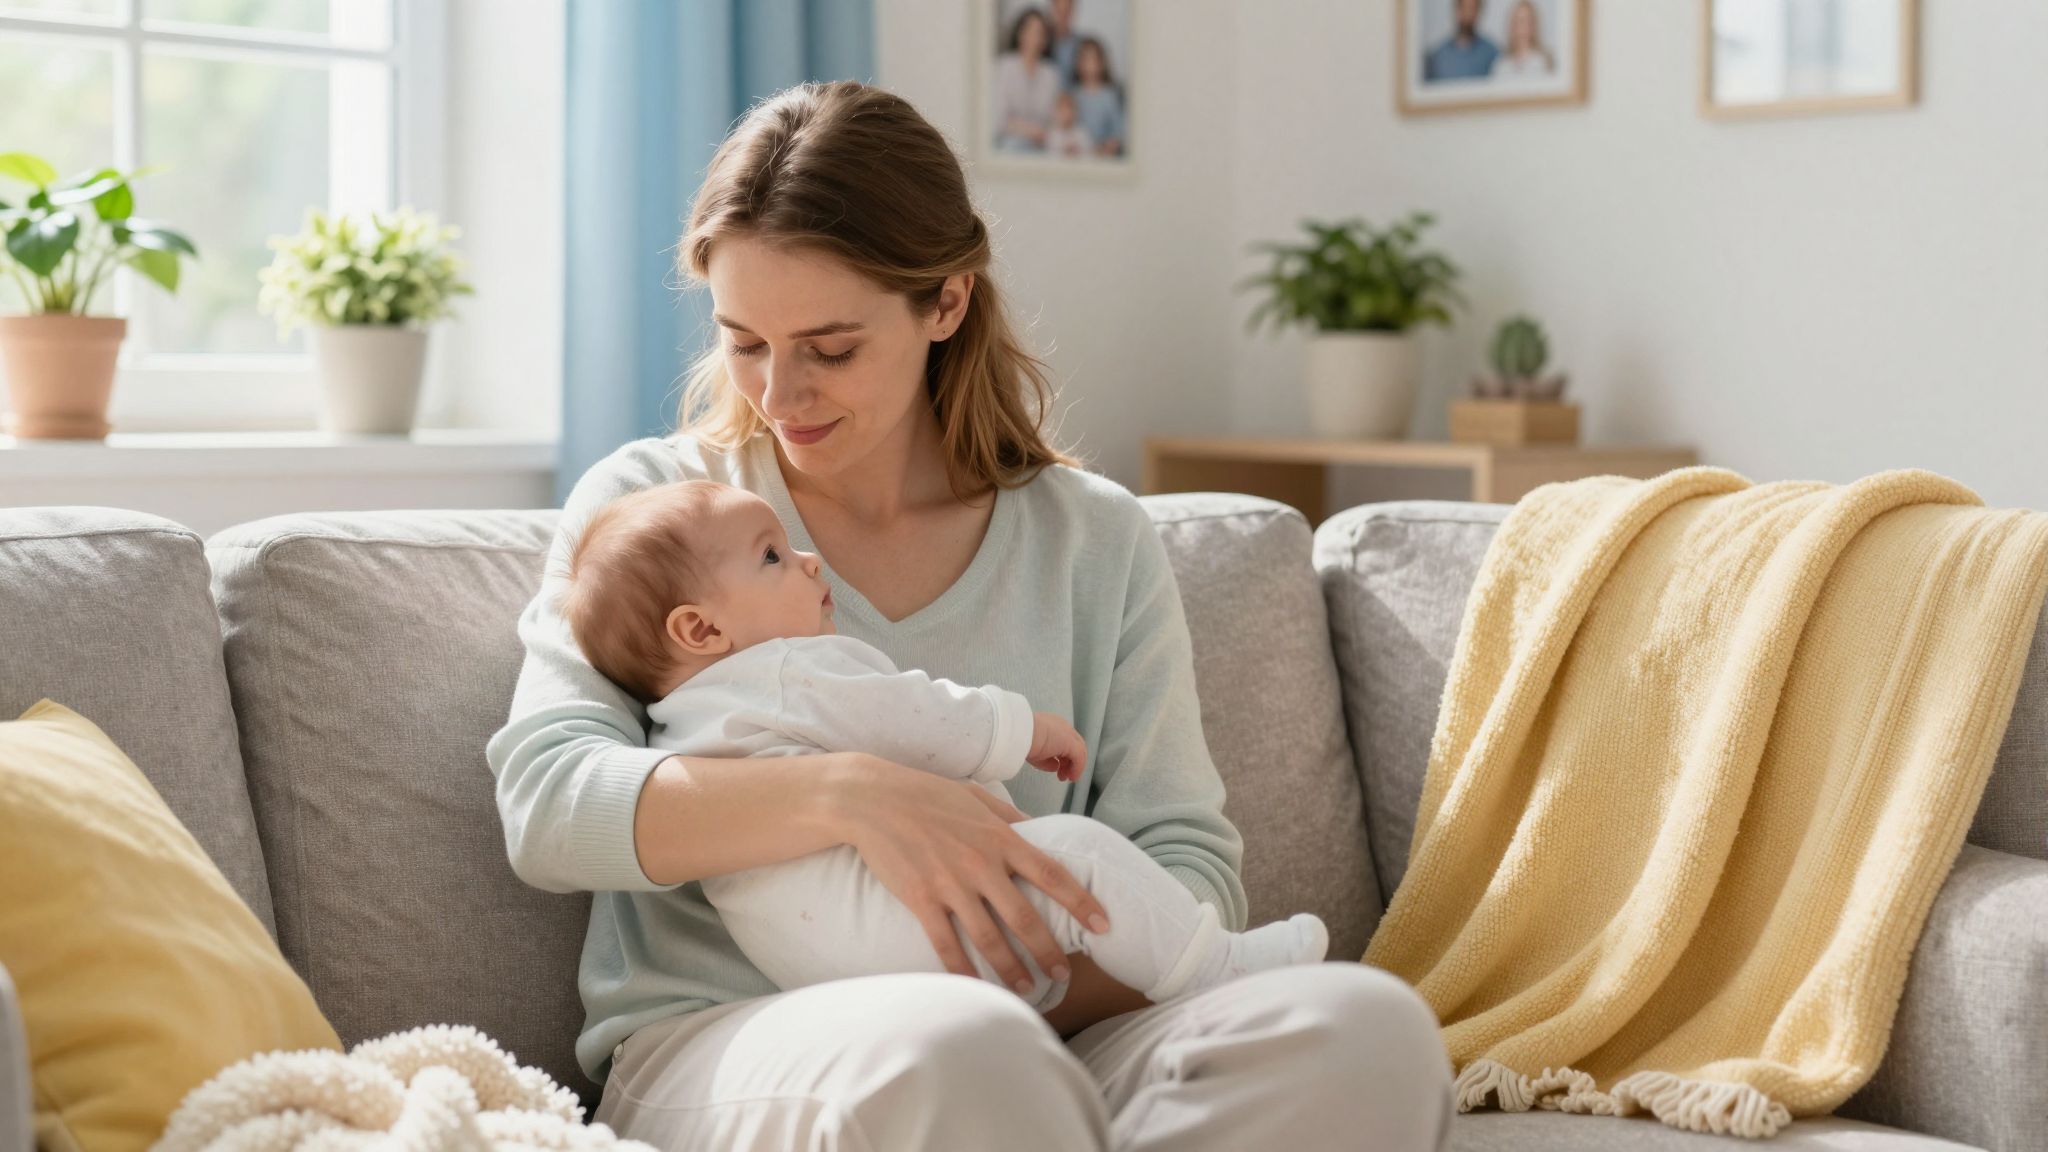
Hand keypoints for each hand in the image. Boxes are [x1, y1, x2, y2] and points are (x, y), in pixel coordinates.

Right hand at [829, 754, 1110, 996]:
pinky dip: (962, 970)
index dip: (1081, 902)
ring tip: (1029, 991)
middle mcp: (981, 864)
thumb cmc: (926, 793)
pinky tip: (974, 988)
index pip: (1052, 874)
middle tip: (1065, 974)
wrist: (871, 798)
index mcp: (1000, 837)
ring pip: (989, 938)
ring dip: (1011, 969)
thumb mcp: (976, 796)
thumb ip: (1009, 817)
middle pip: (1025, 917)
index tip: (1104, 924)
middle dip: (1050, 951)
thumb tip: (1037, 831)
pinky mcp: (920, 899)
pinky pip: (946, 944)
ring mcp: (950, 884)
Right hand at [1027, 712, 1086, 782]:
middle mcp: (1062, 726)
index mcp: (1052, 724)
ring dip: (1074, 767)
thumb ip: (1047, 759)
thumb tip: (1056, 766)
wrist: (1019, 733)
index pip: (1063, 741)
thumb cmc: (1021, 741)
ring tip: (1067, 778)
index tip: (1058, 767)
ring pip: (1078, 751)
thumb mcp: (1034, 751)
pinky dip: (1077, 769)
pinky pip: (1079, 757)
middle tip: (1063, 775)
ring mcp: (1068, 733)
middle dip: (1070, 762)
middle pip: (1073, 746)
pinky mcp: (1071, 742)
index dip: (1063, 756)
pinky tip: (1071, 777)